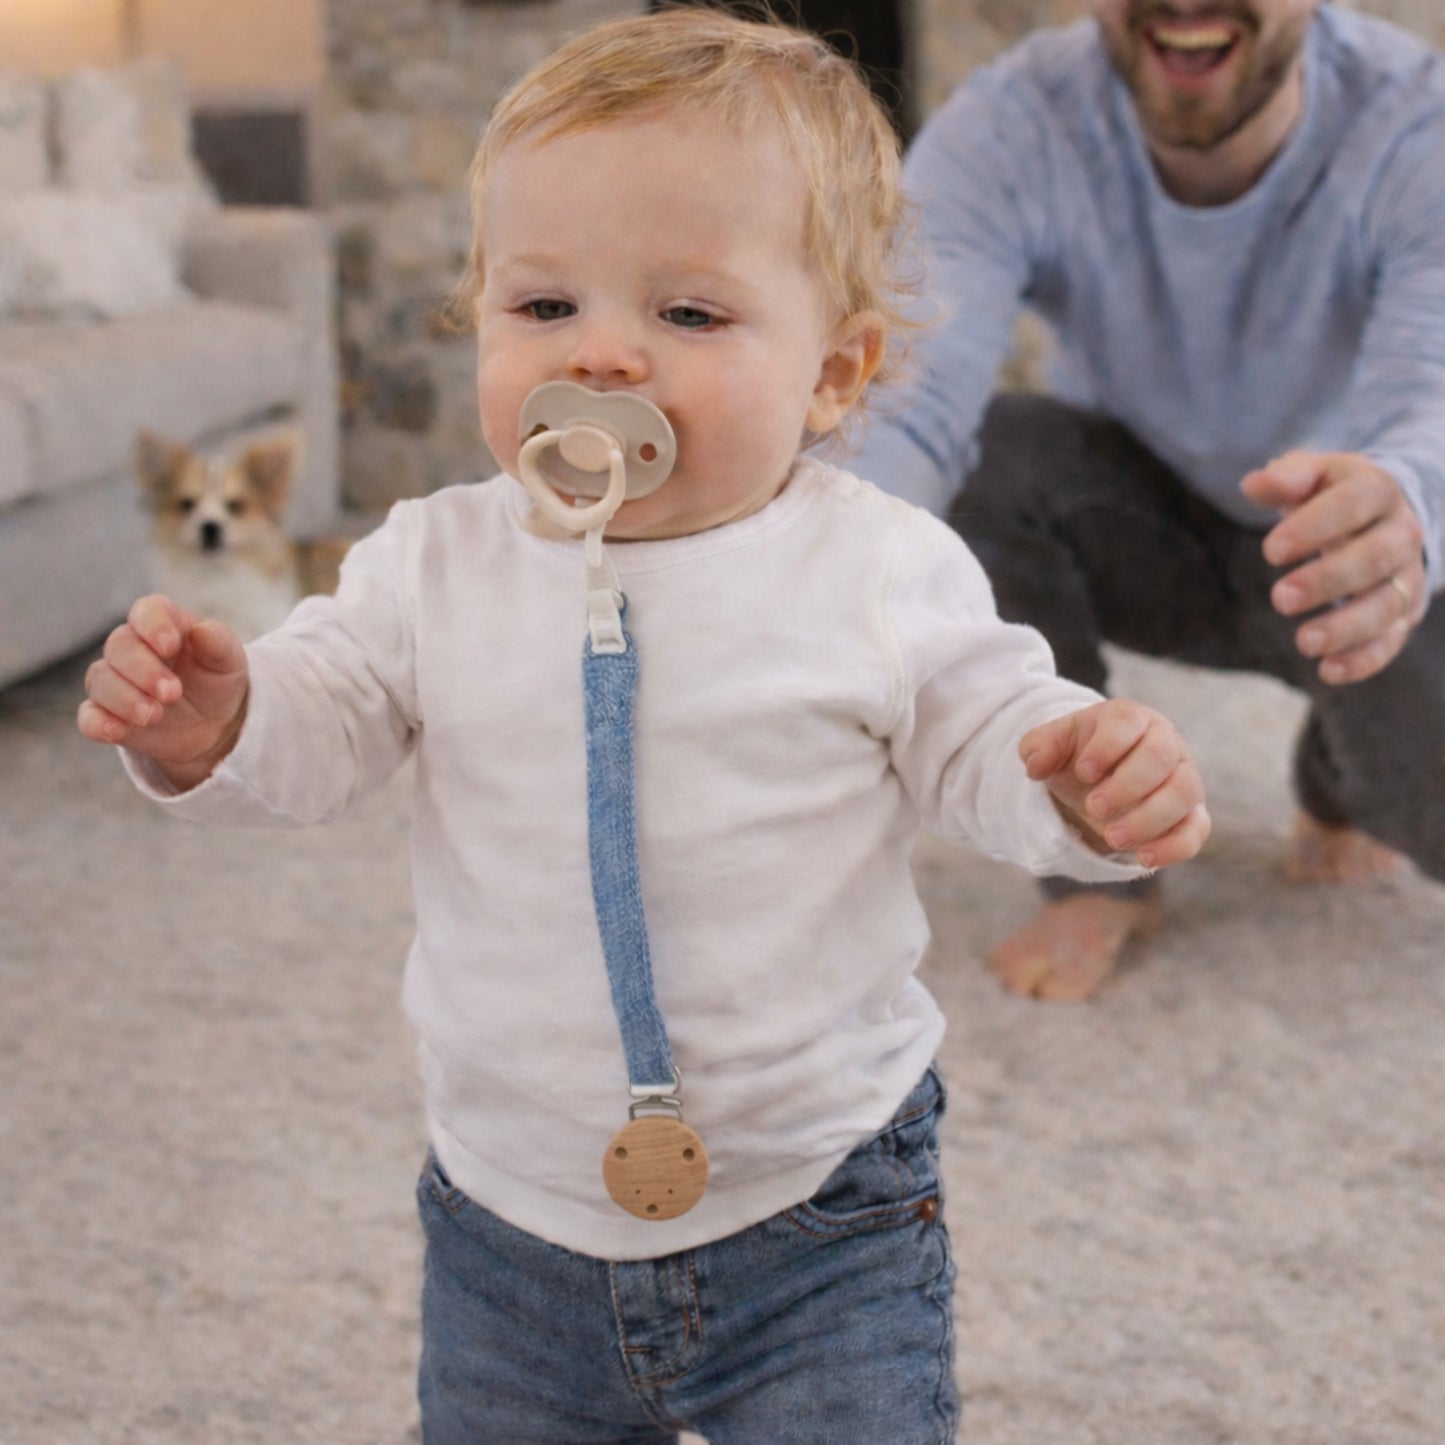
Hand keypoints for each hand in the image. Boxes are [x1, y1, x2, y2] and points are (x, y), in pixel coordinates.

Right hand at [77, 595, 249, 789]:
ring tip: (154, 715)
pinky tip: (115, 731)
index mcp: (163, 625)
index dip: (154, 625)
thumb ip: (219, 644)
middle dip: (143, 670)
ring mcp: (116, 681)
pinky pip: (88, 716)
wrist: (214, 725)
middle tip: (172, 693)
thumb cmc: (217, 681)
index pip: (147, 611)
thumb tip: (202, 631)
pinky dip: (97, 723)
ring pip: (100, 680)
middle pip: (119, 646)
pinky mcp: (107, 714)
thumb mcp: (230, 662)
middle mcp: (132, 647)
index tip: (170, 647)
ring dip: (125, 698)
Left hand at [1021, 699, 1209, 869]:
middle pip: (1160, 757)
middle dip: (1127, 786)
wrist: (1099, 781)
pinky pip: (1196, 829)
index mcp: (1130, 719)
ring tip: (1112, 838)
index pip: (1127, 724)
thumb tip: (1035, 764)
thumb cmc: (1080, 756)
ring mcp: (1184, 778)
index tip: (1082, 772)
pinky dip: (1174, 846)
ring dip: (1148, 819)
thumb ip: (1039, 747)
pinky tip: (1143, 858)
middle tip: (1094, 808)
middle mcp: (1165, 743)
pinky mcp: (1192, 813)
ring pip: (1182, 794)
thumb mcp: (1054, 746)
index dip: (1106, 748)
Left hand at [1241, 450, 1426, 684]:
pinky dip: (1364, 659)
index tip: (1270, 552)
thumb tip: (1253, 483)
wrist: (1379, 514)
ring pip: (1387, 605)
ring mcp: (1407, 575)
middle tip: (1280, 599)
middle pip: (1374, 559)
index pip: (1352, 506)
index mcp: (1377, 491)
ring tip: (1304, 642)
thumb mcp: (1311, 475)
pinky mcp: (1404, 612)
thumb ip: (1286, 478)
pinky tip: (1328, 671)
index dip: (1313, 528)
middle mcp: (1401, 533)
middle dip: (1328, 581)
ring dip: (1347, 627)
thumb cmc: (1330, 494)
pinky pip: (1391, 639)